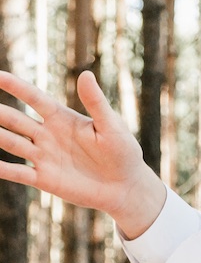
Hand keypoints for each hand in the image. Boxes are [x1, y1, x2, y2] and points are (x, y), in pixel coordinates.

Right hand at [0, 70, 168, 236]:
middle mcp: (48, 136)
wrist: (126, 187)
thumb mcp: (112, 126)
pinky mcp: (44, 179)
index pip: (35, 99)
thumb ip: (96, 102)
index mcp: (63, 119)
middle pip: (16, 120)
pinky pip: (17, 173)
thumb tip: (86, 74)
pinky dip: (2, 169)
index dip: (17, 87)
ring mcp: (44, 157)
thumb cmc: (123, 153)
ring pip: (12, 143)